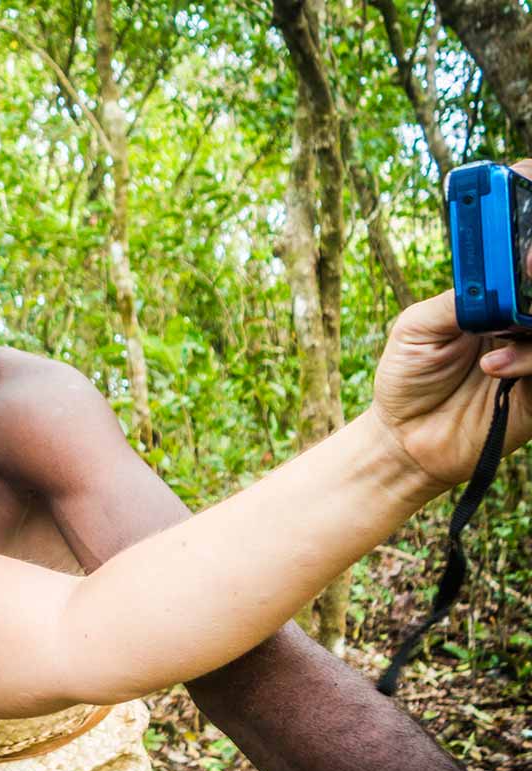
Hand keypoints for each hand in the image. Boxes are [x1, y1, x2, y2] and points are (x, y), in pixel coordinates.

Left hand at [372, 161, 531, 490]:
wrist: (406, 438)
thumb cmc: (408, 376)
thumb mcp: (418, 327)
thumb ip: (460, 297)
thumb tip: (495, 273)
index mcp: (494, 289)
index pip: (524, 242)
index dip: (528, 208)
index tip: (525, 178)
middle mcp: (525, 312)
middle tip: (529, 262)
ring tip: (498, 329)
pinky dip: (530, 358)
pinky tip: (494, 367)